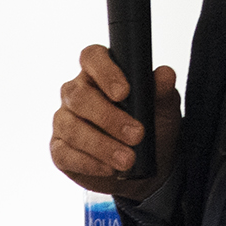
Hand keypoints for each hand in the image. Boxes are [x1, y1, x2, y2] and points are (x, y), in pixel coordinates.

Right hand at [50, 45, 179, 199]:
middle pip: (79, 96)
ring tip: (128, 159)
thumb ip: (162, 91)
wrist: (146, 169)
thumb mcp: (163, 110)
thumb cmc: (151, 129)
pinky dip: (89, 163)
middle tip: (137, 134)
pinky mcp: (59, 149)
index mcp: (99, 72)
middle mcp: (76, 92)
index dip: (105, 72)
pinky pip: (65, 154)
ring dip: (102, 145)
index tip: (124, 92)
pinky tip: (109, 169)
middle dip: (109, 117)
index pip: (92, 57)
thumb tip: (165, 74)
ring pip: (72, 127)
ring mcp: (64, 120)